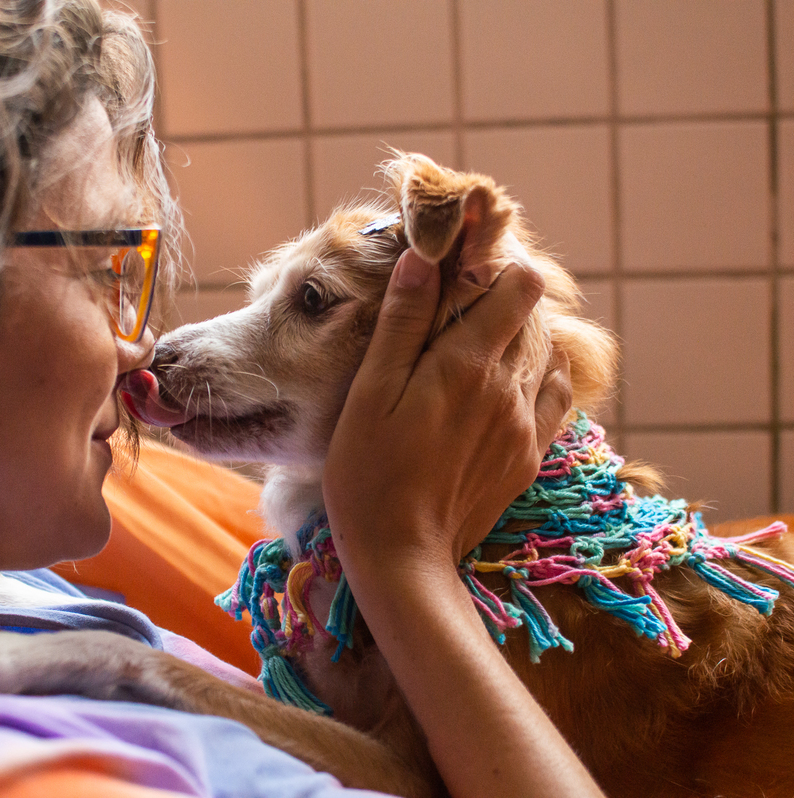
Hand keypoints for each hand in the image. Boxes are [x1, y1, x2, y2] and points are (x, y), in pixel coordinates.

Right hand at [320, 247, 598, 797]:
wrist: (401, 558)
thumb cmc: (368, 472)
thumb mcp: (370, 392)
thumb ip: (402, 322)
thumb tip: (423, 256)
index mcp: (468, 365)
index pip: (518, 287)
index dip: (498, 265)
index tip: (466, 265)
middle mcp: (510, 389)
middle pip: (531, 318)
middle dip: (500, 301)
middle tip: (457, 307)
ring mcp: (525, 426)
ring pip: (544, 357)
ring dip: (518, 341)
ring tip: (476, 349)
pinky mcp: (528, 458)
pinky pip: (554, 400)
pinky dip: (538, 380)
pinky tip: (505, 387)